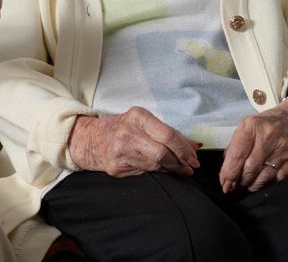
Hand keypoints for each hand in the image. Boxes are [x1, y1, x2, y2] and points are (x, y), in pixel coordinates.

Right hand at [68, 107, 201, 177]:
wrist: (91, 139)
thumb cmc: (123, 128)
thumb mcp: (143, 122)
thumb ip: (169, 132)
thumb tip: (196, 145)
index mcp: (137, 117)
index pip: (167, 135)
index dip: (184, 149)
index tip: (194, 156)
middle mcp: (128, 133)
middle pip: (162, 152)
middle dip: (181, 161)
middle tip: (191, 165)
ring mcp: (121, 152)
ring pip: (156, 164)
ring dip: (173, 168)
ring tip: (182, 169)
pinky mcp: (117, 168)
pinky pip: (146, 172)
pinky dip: (160, 171)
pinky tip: (166, 170)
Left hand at [218, 96, 287, 192]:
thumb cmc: (269, 123)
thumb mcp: (248, 126)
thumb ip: (236, 146)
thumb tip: (226, 171)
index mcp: (252, 125)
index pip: (237, 155)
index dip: (228, 172)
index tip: (224, 182)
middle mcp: (268, 136)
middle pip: (249, 169)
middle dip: (239, 181)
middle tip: (234, 185)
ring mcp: (283, 148)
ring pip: (262, 177)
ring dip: (251, 184)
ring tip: (247, 182)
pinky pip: (276, 179)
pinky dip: (266, 183)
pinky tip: (261, 179)